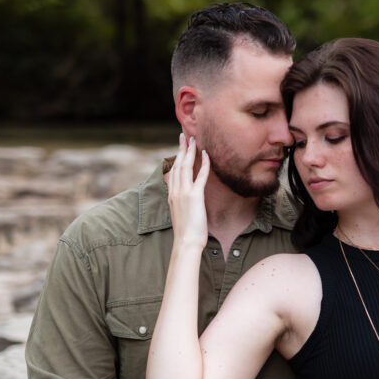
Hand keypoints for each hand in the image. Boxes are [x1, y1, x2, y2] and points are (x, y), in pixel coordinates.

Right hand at [166, 133, 209, 249]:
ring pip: (185, 166)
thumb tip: (187, 200)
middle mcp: (175, 191)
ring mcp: (184, 192)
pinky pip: (200, 176)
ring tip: (193, 139)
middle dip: (181, 149)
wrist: (186, 242)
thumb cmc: (186, 233)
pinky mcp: (195, 196)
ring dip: (190, 151)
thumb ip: (182, 204)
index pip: (173, 171)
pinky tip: (206, 155)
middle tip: (184, 136)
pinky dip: (203, 164)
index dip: (177, 158)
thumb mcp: (182, 214)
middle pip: (178, 164)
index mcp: (172, 195)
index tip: (180, 148)